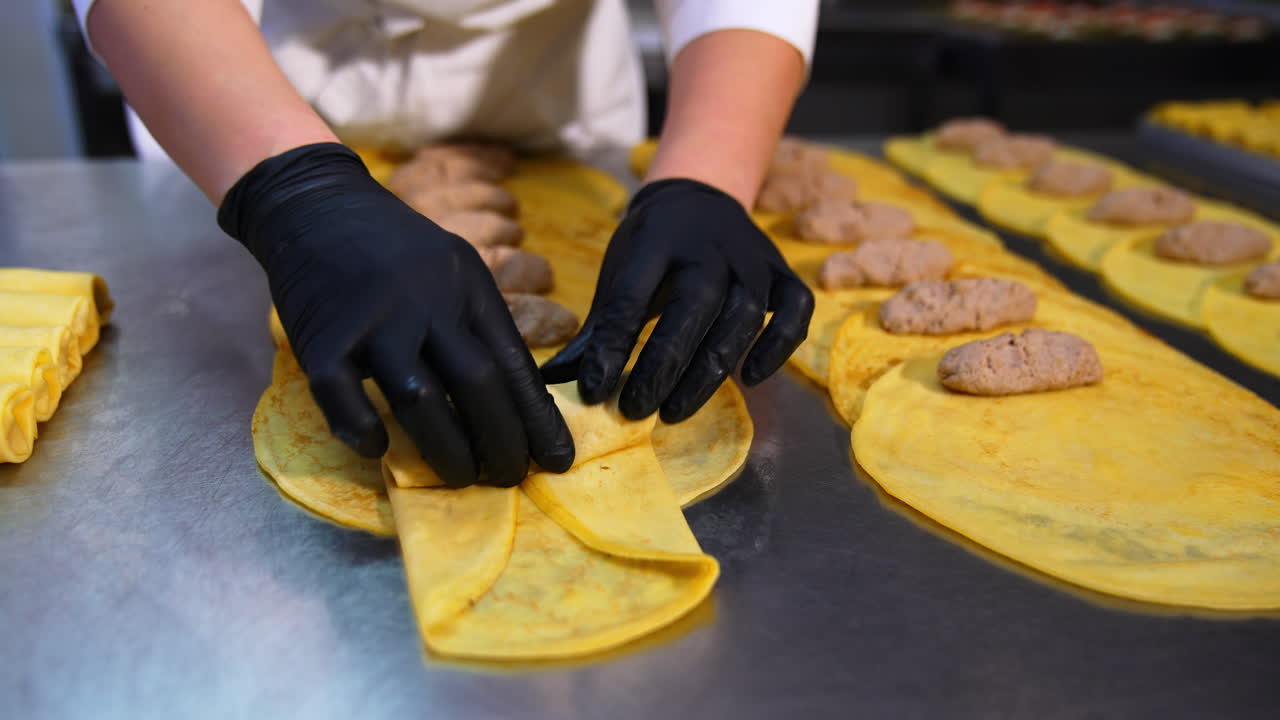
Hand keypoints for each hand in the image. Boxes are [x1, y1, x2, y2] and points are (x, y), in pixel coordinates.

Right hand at [219, 143, 572, 486]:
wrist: (316, 202)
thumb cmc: (395, 250)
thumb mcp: (454, 269)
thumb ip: (479, 325)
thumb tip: (517, 401)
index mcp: (468, 286)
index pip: (514, 363)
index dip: (538, 419)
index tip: (557, 460)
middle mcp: (427, 302)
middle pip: (476, 384)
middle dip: (502, 441)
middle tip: (509, 478)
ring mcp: (372, 319)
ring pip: (418, 397)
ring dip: (446, 448)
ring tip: (462, 477)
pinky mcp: (321, 336)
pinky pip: (343, 396)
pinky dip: (362, 429)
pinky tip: (378, 449)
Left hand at [541, 179, 813, 421]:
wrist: (699, 196)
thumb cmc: (651, 249)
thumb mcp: (618, 274)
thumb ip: (596, 331)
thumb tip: (553, 384)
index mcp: (656, 244)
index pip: (631, 299)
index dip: (612, 348)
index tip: (594, 390)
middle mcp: (708, 249)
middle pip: (691, 310)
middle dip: (662, 366)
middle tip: (636, 410)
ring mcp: (751, 261)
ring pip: (742, 317)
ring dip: (709, 369)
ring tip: (675, 411)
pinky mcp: (783, 273)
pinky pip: (794, 311)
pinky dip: (778, 346)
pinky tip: (751, 378)